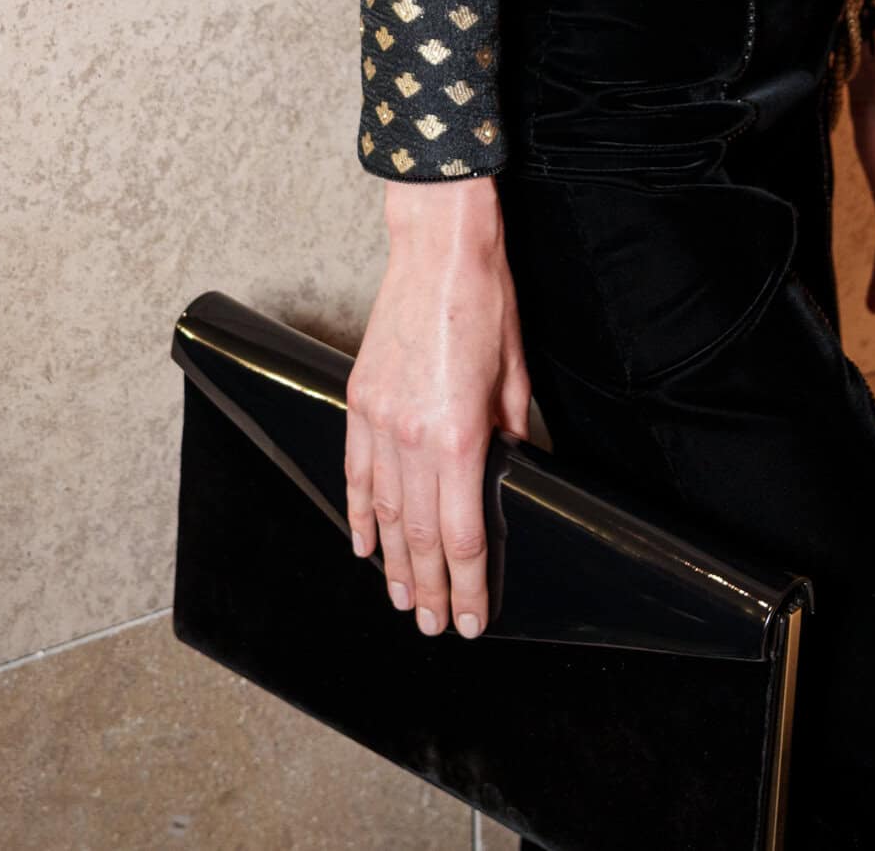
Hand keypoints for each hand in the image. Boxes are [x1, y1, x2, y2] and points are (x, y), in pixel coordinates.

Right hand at [344, 175, 532, 638]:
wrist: (439, 248)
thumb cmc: (486, 302)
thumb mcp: (516, 376)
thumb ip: (515, 435)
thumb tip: (520, 472)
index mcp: (459, 436)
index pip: (461, 534)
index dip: (468, 584)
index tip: (474, 620)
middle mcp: (413, 437)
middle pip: (419, 535)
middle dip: (430, 587)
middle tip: (436, 626)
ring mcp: (379, 419)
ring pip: (382, 511)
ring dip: (393, 562)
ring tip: (403, 600)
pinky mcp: (359, 398)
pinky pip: (354, 471)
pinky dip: (357, 513)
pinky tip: (363, 544)